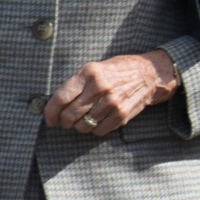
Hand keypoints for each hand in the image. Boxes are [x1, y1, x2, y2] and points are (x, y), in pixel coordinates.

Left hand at [44, 49, 179, 136]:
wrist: (150, 73)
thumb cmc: (118, 71)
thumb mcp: (95, 68)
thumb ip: (76, 84)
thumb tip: (55, 106)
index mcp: (89, 73)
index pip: (61, 98)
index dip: (50, 112)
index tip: (50, 119)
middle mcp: (100, 87)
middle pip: (70, 115)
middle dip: (65, 122)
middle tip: (66, 121)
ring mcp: (111, 102)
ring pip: (83, 126)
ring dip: (80, 126)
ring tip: (84, 120)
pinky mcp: (121, 114)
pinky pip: (99, 130)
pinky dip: (95, 129)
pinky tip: (99, 120)